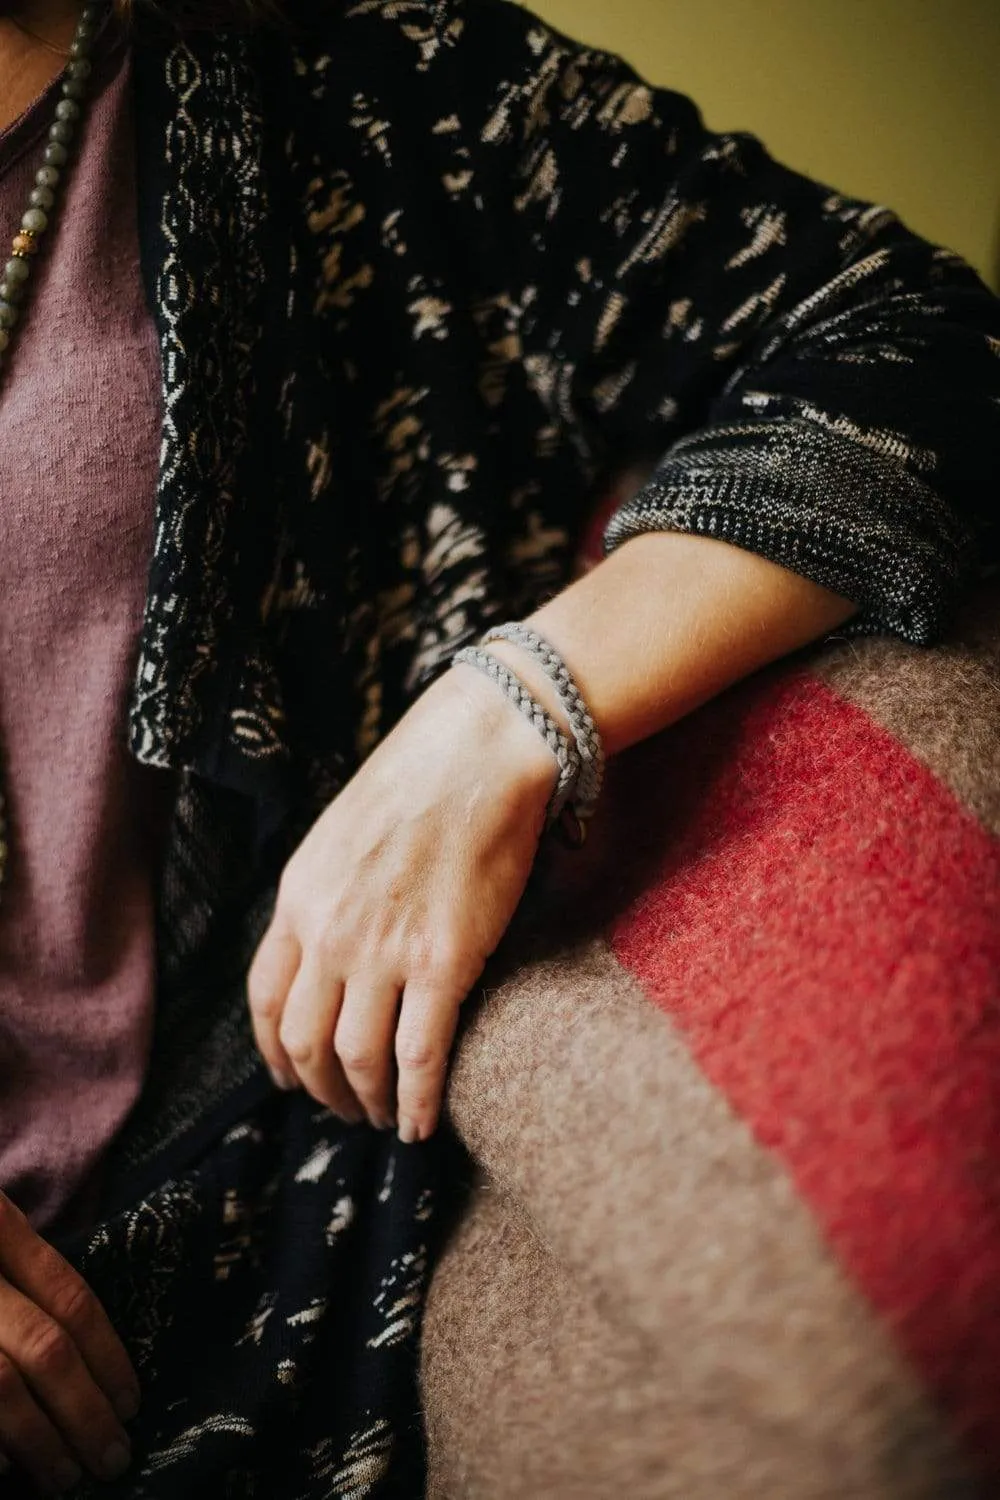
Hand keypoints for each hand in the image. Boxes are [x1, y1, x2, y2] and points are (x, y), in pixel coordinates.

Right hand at [0, 1192, 138, 1493]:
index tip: (132, 1403)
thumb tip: (89, 1363)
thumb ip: (23, 1279)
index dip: (108, 1356)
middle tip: (112, 1457)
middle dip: (85, 1411)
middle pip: (43, 1349)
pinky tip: (2, 1470)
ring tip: (65, 1477)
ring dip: (38, 1441)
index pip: (70, 1298)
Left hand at [246, 662, 557, 1142]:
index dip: (275, 1052)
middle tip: (344, 1107)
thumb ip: (328, 893)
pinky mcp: (443, 963)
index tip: (290, 1076)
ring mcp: (383, 951)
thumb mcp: (342, 833)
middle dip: (321, 1089)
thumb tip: (335, 945)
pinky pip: (420, 1058)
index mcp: (298, 897)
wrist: (480, 750)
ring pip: (356, 1061)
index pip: (265, 999)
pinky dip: (417, 1103)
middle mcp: (328, 932)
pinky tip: (423, 1125)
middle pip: (304, 1041)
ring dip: (368, 1104)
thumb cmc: (421, 779)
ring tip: (386, 1121)